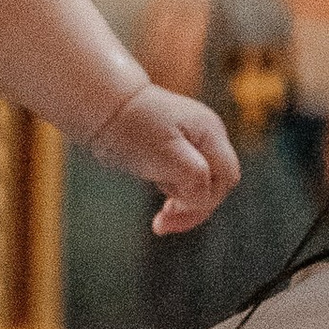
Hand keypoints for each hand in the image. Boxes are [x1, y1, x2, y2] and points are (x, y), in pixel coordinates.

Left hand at [85, 80, 238, 235]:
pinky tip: (158, 198)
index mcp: (210, 133)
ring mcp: (190, 140)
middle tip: (160, 223)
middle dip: (192, 207)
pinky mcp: (172, 147)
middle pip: (215, 183)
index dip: (207, 201)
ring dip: (180, 203)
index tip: (173, 210)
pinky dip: (172, 192)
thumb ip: (195, 179)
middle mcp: (205, 135)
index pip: (227, 178)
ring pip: (198, 183)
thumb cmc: (133, 128)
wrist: (101, 105)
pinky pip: (182, 177)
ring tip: (158, 216)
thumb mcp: (168, 157)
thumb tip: (203, 199)